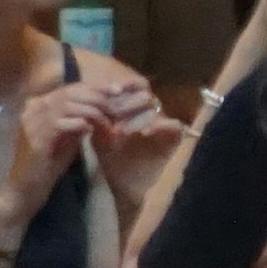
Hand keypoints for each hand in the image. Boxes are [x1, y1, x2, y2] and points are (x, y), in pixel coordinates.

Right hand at [3, 76, 115, 188]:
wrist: (28, 185)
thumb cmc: (52, 160)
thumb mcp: (70, 133)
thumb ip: (81, 117)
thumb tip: (106, 104)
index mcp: (40, 104)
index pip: (71, 88)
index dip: (96, 87)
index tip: (118, 90)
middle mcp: (33, 108)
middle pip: (70, 92)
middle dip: (98, 99)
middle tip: (116, 110)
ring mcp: (31, 121)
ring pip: (67, 105)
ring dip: (93, 113)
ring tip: (108, 124)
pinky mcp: (34, 137)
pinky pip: (60, 122)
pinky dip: (80, 124)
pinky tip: (90, 131)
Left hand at [65, 59, 184, 171]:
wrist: (122, 184)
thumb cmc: (111, 158)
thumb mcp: (100, 137)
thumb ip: (98, 119)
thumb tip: (92, 98)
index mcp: (134, 108)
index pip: (137, 86)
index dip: (127, 84)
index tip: (112, 90)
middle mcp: (150, 113)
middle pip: (146, 95)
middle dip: (128, 103)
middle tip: (112, 114)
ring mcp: (163, 125)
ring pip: (157, 109)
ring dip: (138, 117)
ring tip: (121, 130)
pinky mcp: (173, 139)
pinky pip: (174, 125)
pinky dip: (160, 126)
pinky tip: (144, 133)